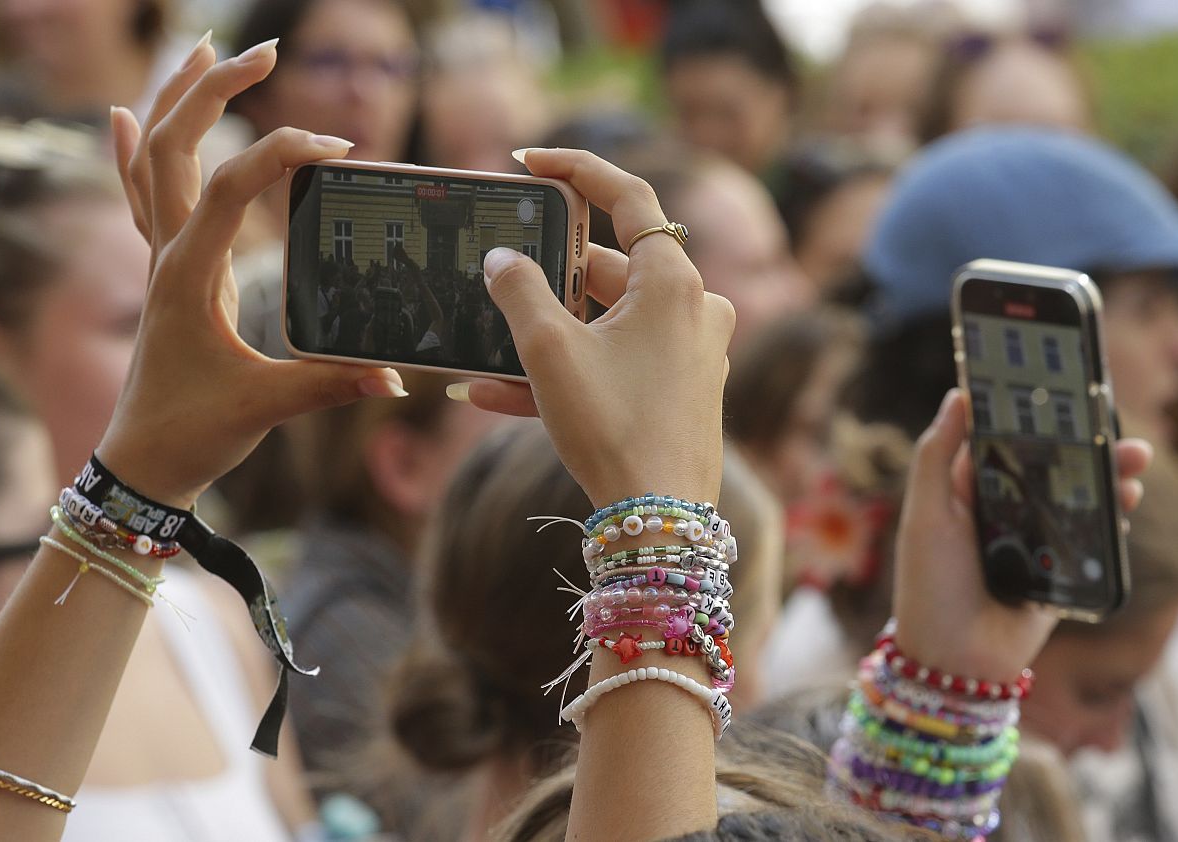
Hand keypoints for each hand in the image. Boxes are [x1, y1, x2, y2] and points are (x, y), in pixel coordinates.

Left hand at [97, 38, 404, 507]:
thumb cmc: (194, 433)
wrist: (143, 463)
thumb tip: (393, 375)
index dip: (281, 155)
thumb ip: (329, 384)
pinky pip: (139, 193)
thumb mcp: (265, 408)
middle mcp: (167, 255)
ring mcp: (161, 258)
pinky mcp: (168, 271)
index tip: (335, 147)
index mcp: (188, 277)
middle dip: (215, 90)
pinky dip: (132, 147)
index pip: (229, 186)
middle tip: (264, 51)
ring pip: (151, 157)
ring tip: (209, 51)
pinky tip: (125, 112)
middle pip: (172, 145)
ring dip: (178, 100)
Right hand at [462, 149, 735, 506]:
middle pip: (611, 269)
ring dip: (547, 337)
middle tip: (500, 281)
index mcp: (674, 282)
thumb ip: (519, 291)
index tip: (532, 161)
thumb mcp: (551, 352)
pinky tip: (497, 396)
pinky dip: (572, 370)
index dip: (576, 170)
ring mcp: (692, 351)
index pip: (627, 197)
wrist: (660, 518)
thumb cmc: (614, 429)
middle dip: (549, 280)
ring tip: (483, 359)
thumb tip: (501, 258)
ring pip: (607, 324)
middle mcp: (694, 308)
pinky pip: (618, 362)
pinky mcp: (683, 388)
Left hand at [892, 389, 1152, 682]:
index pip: (1003, 442)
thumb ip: (936, 456)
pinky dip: (1110, 522)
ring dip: (1107, 481)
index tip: (1062, 393)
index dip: (1031, 419)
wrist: (953, 661)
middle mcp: (1001, 511)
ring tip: (1133, 466)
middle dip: (1084, 449)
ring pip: (1075, 501)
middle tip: (1116, 430)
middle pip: (1049, 469)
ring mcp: (1031, 541)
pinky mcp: (1057, 572)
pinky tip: (1125, 505)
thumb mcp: (925, 514)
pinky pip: (1089, 541)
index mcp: (965, 490)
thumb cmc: (929, 583)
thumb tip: (958, 394)